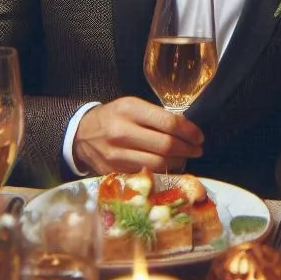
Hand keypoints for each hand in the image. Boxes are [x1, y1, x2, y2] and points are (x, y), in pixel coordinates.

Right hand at [72, 97, 204, 174]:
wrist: (82, 134)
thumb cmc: (114, 117)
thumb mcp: (132, 105)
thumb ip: (156, 116)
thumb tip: (185, 129)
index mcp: (129, 110)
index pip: (168, 123)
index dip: (189, 131)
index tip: (199, 136)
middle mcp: (122, 132)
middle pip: (166, 146)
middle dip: (188, 149)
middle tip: (197, 149)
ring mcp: (117, 155)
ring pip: (158, 163)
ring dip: (178, 162)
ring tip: (185, 157)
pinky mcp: (114, 172)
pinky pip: (146, 174)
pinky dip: (161, 171)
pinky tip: (168, 166)